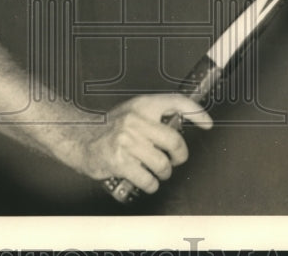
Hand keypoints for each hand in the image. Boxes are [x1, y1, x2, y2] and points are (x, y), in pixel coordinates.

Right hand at [70, 94, 212, 193]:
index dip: (196, 112)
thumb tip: (182, 126)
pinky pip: (147, 179)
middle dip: (180, 156)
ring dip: (164, 173)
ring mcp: (126, 141)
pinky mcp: (119, 161)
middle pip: (175, 141)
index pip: (175, 102)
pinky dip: (151, 184)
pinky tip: (146, 181)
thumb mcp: (132, 113)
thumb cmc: (109, 129)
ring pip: (162, 164)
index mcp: (142, 105)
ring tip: (158, 172)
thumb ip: (154, 117)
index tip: (207, 123)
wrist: (79, 139)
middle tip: (175, 160)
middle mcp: (135, 120)